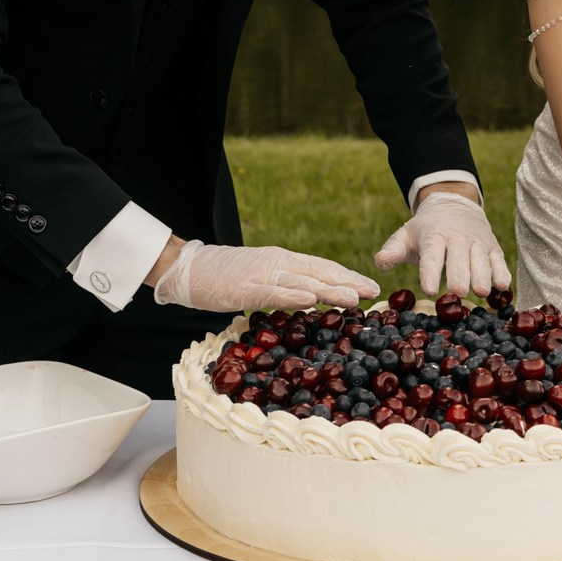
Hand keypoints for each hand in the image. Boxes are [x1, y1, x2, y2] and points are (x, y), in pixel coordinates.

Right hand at [150, 240, 377, 311]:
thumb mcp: (260, 279)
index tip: (371, 287)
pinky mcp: (244, 287)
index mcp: (281, 261)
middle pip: (318, 271)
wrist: (187, 268)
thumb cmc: (223, 277)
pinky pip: (272, 292)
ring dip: (330, 289)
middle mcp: (277, 263)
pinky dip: (292, 295)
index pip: (321, 267)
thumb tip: (311, 300)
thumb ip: (285, 287)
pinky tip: (310, 300)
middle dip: (348, 283)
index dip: (347, 276)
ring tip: (355, 298)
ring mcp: (261, 274)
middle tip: (375, 293)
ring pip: (301, 281)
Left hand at [374, 190, 509, 298]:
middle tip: (458, 292)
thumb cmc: (425, 229)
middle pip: (459, 257)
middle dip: (459, 274)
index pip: (432, 255)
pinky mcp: (493, 246)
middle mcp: (457, 238)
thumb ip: (393, 250)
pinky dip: (501, 272)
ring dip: (482, 275)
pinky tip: (503, 287)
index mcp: (434, 236)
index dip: (430, 272)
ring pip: (481, 258)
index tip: (429, 290)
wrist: (454, 204)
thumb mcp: (406, 235)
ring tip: (481, 292)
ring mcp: (477, 242)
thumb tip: (380, 262)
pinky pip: (499, 259)